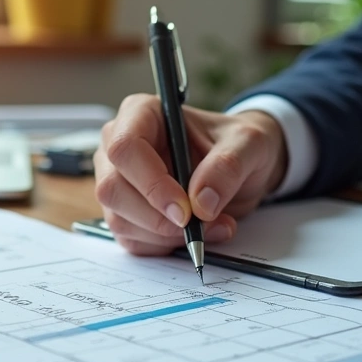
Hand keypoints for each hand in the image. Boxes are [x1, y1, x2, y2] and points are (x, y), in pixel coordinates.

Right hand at [94, 94, 288, 255]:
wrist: (239, 169)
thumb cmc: (237, 146)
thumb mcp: (248, 144)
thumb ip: (228, 167)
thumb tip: (201, 202)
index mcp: (142, 114)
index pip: (125, 148)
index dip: (151, 183)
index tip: (185, 209)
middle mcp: (119, 147)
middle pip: (112, 188)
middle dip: (157, 217)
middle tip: (199, 226)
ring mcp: (117, 182)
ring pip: (119, 219)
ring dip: (165, 235)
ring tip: (210, 227)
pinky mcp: (125, 213)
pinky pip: (131, 240)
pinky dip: (164, 246)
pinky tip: (192, 234)